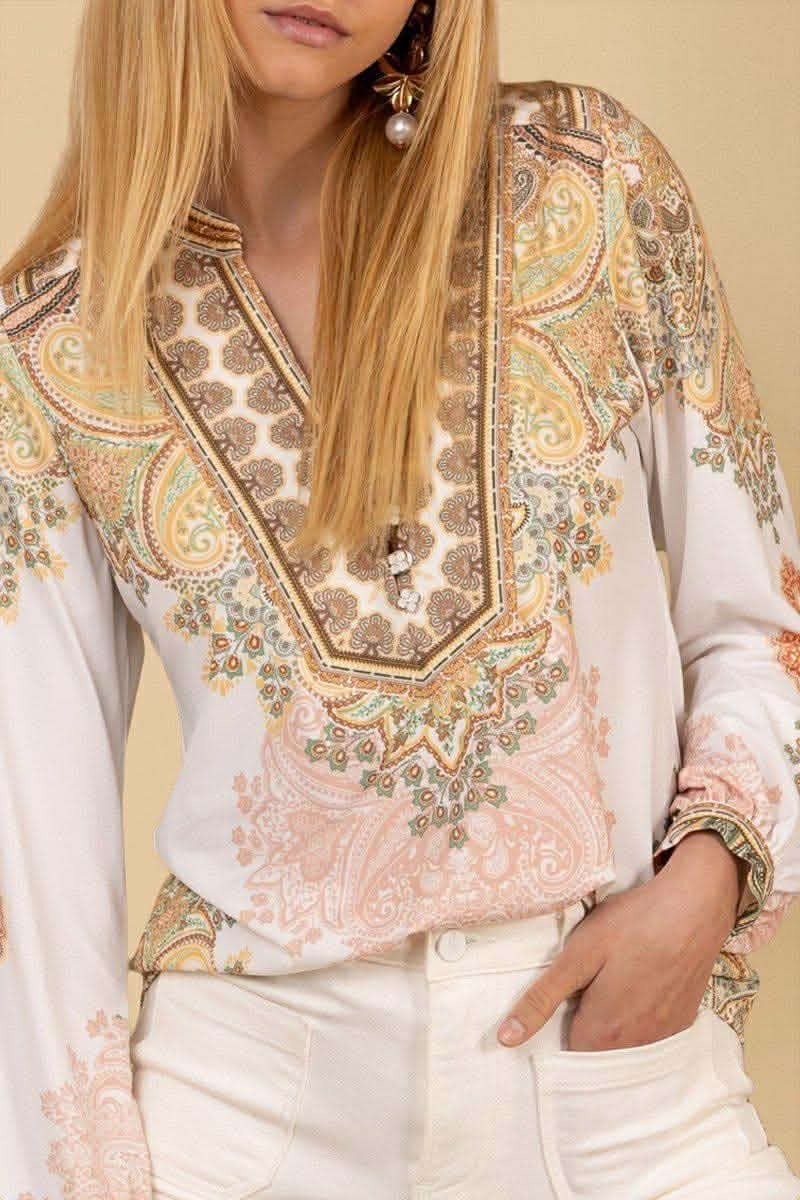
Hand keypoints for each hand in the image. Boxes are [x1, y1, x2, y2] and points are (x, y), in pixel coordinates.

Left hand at [496, 830, 744, 1049]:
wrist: (696, 906)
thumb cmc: (633, 925)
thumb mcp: (578, 955)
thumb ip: (542, 999)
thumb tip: (506, 1039)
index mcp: (605, 1033)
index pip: (568, 1053)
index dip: (559, 1024)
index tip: (561, 996)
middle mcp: (637, 1045)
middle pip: (597, 1050)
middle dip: (585, 1024)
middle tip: (587, 981)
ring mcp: (665, 1034)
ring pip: (625, 1042)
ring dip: (613, 1022)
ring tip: (612, 979)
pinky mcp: (683, 1020)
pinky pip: (651, 1032)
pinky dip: (640, 1015)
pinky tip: (639, 982)